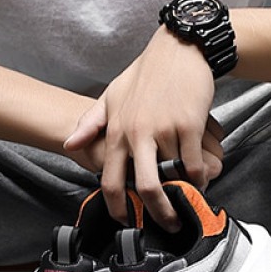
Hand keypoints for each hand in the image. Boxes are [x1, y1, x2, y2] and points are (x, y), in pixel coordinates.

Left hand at [64, 27, 223, 227]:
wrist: (179, 47)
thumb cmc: (145, 74)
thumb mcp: (111, 96)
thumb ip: (90, 124)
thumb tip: (69, 145)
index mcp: (117, 132)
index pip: (110, 181)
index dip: (118, 208)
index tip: (127, 221)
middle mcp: (138, 134)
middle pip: (145, 188)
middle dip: (158, 213)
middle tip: (168, 224)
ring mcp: (165, 130)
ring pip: (174, 177)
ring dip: (185, 193)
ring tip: (189, 201)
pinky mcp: (190, 124)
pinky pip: (195, 164)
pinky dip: (200, 178)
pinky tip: (201, 180)